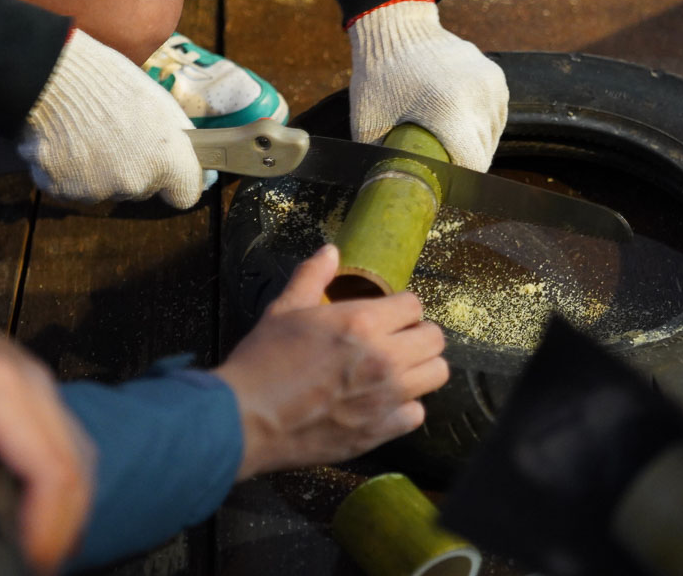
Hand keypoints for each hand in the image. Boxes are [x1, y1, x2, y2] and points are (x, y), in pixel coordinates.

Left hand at [0, 256, 94, 574]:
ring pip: (76, 453)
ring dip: (67, 508)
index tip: (33, 560)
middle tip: (40, 563)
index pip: (50, 464)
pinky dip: (58, 484)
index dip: (48, 524)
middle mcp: (24, 378)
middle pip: (75, 462)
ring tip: (40, 550)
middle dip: (65, 525)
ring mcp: (32, 381)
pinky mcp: (28, 390)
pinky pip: (61, 442)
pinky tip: (36, 516)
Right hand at [18, 29, 207, 207]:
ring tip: (86, 131)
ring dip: (98, 168)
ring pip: (105, 188)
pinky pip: (71, 186)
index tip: (170, 171)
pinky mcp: (63, 191)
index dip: (177, 182)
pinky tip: (64, 140)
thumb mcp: (159, 104)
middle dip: (132, 167)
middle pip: (141, 188)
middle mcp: (137, 183)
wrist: (54, 76)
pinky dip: (68, 169)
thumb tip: (188, 159)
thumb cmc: (110, 82)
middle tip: (116, 132)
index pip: (185, 195)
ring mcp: (98, 191)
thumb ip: (176, 142)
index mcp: (167, 160)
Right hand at [215, 245, 448, 477]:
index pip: (414, 305)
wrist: (246, 419)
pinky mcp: (379, 431)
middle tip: (398, 339)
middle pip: (435, 338)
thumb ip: (313, 276)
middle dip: (418, 334)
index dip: (401, 307)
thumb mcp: (285, 309)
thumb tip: (331, 251)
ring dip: (420, 368)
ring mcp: (385, 398)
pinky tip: (383, 402)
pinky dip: (405, 408)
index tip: (388, 315)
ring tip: (398, 369)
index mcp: (362, 323)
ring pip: (436, 374)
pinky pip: (417, 414)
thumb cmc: (263, 360)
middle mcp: (383, 359)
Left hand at [349, 0, 508, 170]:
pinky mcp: (496, 77)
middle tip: (437, 156)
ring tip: (445, 134)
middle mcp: (477, 96)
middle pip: (484, 152)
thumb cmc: (378, 79)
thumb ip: (384, 162)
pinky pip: (496, 115)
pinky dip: (480, 123)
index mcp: (449, 110)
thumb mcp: (370, 126)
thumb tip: (389, 195)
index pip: (473, 165)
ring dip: (474, 142)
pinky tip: (457, 116)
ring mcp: (491, 84)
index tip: (440, 178)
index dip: (457, 179)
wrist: (396, 28)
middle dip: (462, 161)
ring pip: (493, 135)